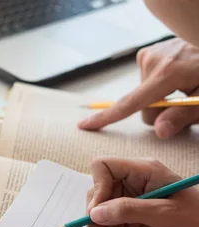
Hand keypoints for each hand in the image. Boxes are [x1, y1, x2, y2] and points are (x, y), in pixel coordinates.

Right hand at [78, 38, 198, 137]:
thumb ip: (184, 115)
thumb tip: (160, 131)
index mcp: (166, 74)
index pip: (130, 103)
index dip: (106, 118)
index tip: (84, 125)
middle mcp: (153, 61)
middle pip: (142, 105)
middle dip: (158, 111)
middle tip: (185, 103)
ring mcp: (151, 54)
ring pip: (144, 94)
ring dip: (162, 96)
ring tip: (186, 85)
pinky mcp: (151, 52)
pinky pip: (148, 80)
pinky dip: (160, 84)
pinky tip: (178, 75)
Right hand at [86, 157, 198, 226]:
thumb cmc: (198, 218)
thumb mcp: (164, 214)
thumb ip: (128, 210)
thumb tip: (94, 213)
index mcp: (142, 170)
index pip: (103, 167)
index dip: (96, 188)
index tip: (96, 214)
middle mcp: (133, 181)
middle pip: (98, 196)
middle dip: (98, 223)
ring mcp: (132, 198)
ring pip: (103, 215)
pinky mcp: (132, 215)